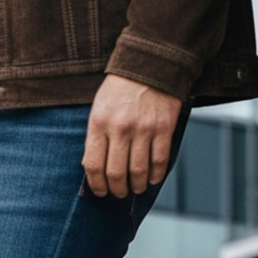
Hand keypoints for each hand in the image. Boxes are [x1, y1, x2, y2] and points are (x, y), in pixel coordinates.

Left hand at [83, 74, 182, 197]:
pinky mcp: (163, 128)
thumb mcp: (99, 108)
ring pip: (138, 172)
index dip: (96, 185)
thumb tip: (95, 170)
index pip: (94, 166)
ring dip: (137, 187)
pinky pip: (159, 162)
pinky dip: (155, 176)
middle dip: (117, 190)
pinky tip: (152, 179)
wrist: (150, 64)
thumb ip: (97, 137)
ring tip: (136, 188)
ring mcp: (143, 129)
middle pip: (116, 174)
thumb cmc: (121, 88)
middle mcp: (120, 128)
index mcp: (99, 123)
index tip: (100, 191)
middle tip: (119, 192)